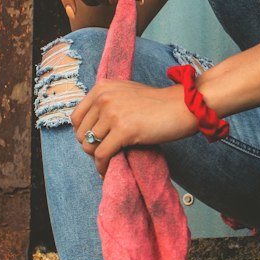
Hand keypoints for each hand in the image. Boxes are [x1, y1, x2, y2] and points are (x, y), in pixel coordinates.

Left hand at [71, 80, 198, 175]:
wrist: (183, 106)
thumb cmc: (159, 103)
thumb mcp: (127, 93)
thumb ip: (108, 102)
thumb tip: (91, 126)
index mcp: (102, 88)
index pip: (76, 117)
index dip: (82, 133)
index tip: (94, 142)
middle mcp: (104, 98)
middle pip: (80, 133)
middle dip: (90, 147)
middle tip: (104, 155)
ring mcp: (113, 113)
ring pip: (89, 145)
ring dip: (97, 158)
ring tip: (108, 163)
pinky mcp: (123, 130)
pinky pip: (102, 155)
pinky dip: (102, 167)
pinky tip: (108, 171)